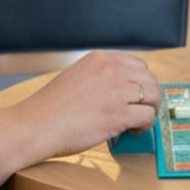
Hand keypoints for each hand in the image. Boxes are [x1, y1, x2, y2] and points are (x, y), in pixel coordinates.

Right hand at [13, 50, 160, 162]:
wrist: (35, 125)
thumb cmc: (50, 107)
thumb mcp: (76, 76)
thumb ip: (99, 77)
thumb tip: (120, 90)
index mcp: (100, 59)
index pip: (138, 65)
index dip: (141, 83)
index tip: (137, 95)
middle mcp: (111, 70)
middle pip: (150, 79)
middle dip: (150, 97)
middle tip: (141, 110)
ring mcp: (116, 91)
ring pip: (154, 96)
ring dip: (150, 110)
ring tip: (138, 121)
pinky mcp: (118, 114)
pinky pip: (147, 116)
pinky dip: (145, 125)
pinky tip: (133, 131)